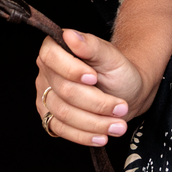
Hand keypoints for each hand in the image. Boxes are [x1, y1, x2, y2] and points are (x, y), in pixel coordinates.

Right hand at [32, 28, 154, 146]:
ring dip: (94, 123)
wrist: (125, 93)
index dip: (71, 69)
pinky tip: (102, 136)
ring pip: (63, 114)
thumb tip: (70, 35)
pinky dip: (84, 135)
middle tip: (121, 108)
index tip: (94, 78)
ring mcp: (46, 95)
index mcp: (56, 49)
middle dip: (95, 103)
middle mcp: (46, 72)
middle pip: (63, 91)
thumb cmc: (118, 71)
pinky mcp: (50, 117)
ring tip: (118, 126)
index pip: (51, 56)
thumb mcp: (111, 56)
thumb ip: (91, 45)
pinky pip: (61, 130)